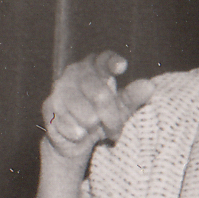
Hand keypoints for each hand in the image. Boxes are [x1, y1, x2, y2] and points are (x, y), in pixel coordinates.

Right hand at [35, 54, 136, 179]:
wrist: (74, 138)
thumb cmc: (101, 116)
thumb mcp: (121, 108)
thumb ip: (133, 97)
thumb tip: (149, 86)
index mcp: (94, 66)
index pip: (104, 60)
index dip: (112, 62)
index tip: (121, 67)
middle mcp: (75, 72)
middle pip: (101, 95)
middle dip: (112, 118)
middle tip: (115, 131)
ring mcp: (60, 89)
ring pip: (86, 115)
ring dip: (94, 129)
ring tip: (93, 130)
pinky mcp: (49, 107)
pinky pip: (71, 126)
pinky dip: (79, 135)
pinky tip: (77, 133)